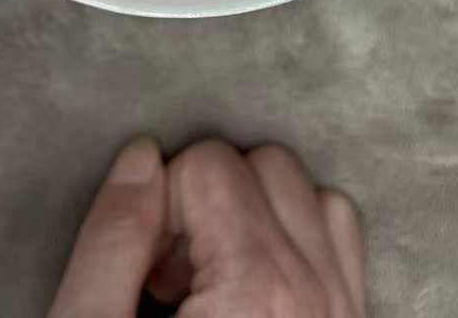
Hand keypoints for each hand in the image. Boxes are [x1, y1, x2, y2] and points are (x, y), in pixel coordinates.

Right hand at [50, 138, 365, 316]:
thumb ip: (111, 238)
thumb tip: (140, 156)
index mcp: (256, 288)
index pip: (210, 163)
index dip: (161, 203)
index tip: (147, 264)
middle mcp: (317, 295)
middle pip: (267, 164)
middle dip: (208, 200)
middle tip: (171, 270)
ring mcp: (346, 312)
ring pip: (313, 194)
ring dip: (258, 215)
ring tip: (211, 281)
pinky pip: (346, 239)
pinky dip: (300, 241)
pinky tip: (252, 286)